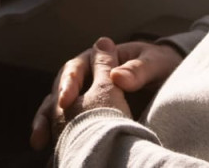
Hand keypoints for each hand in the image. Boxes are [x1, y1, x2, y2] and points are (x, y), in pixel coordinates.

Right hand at [29, 37, 182, 149]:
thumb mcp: (155, 64)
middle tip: (46, 129)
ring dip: (47, 124)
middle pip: (60, 90)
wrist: (169, 77)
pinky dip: (59, 136)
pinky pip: (69, 124)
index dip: (68, 84)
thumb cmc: (160, 65)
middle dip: (51, 110)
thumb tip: (116, 76)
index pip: (75, 69)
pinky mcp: (89, 115)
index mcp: (97, 59)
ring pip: (58, 109)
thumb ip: (138, 69)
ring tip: (39, 142)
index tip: (65, 101)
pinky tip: (52, 150)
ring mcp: (85, 97)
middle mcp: (86, 77)